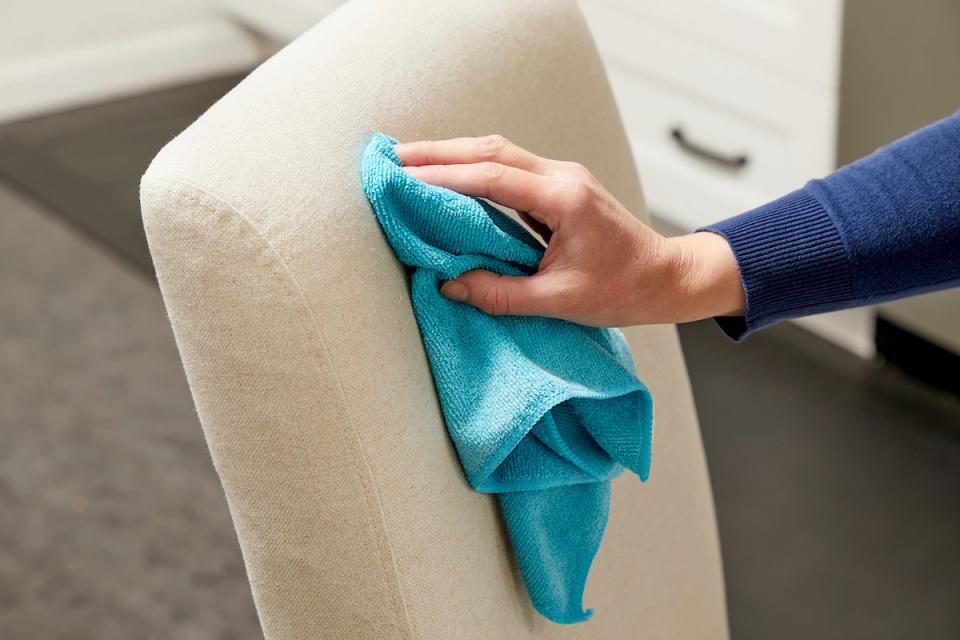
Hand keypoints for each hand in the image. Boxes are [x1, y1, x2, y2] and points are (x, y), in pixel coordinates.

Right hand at [393, 135, 745, 326]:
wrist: (667, 276)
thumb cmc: (624, 290)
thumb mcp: (561, 301)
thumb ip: (502, 294)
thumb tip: (449, 285)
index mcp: (565, 200)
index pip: (493, 179)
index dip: (446, 177)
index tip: (405, 178)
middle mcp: (563, 177)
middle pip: (491, 150)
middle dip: (440, 152)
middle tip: (393, 156)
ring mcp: (563, 176)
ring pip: (499, 152)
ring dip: (455, 154)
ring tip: (410, 160)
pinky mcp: (560, 185)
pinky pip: (510, 166)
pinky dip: (475, 167)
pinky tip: (450, 175)